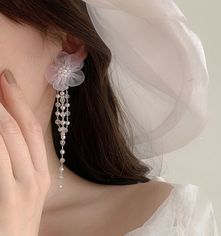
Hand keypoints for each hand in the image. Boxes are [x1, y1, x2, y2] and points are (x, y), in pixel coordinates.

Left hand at [0, 70, 50, 235]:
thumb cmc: (10, 224)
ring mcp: (22, 188)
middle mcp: (35, 177)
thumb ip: (15, 162)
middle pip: (20, 127)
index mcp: (40, 174)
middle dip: (6, 97)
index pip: (32, 129)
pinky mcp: (8, 197)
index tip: (7, 79)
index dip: (19, 101)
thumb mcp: (20, 192)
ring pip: (7, 136)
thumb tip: (5, 130)